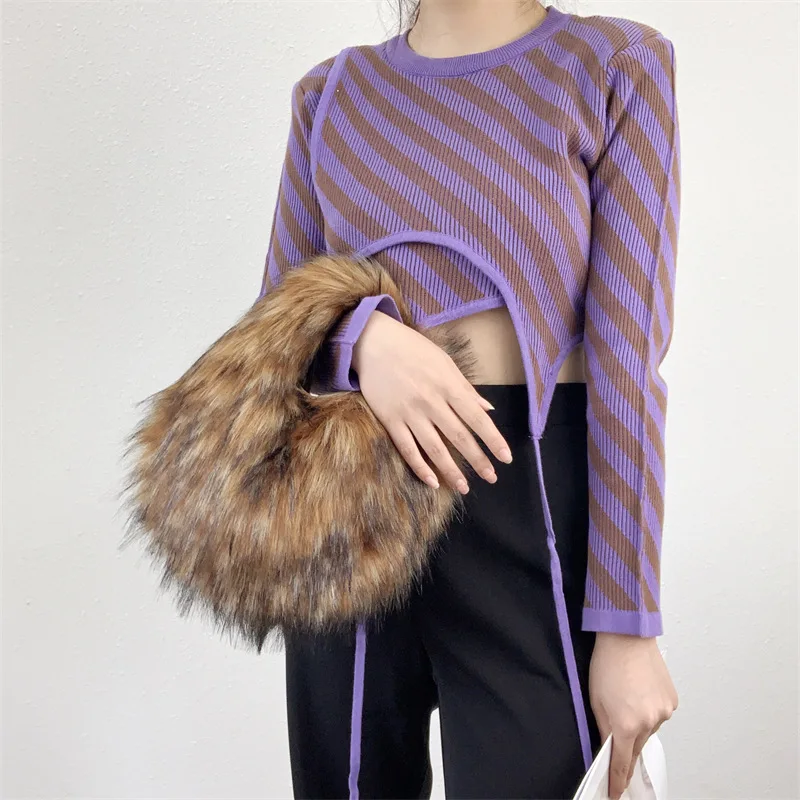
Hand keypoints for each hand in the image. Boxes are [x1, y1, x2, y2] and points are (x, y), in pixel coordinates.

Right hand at [352, 309, 512, 491]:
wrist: (372, 342)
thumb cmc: (412, 349)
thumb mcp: (444, 362)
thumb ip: (465, 388)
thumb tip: (488, 409)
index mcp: (448, 385)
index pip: (477, 418)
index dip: (493, 440)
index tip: (506, 458)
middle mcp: (431, 401)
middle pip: (459, 437)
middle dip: (477, 460)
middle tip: (491, 478)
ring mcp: (409, 412)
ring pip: (434, 448)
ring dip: (451, 471)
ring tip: (464, 487)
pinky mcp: (390, 419)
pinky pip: (407, 448)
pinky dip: (419, 467)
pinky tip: (432, 481)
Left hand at [589, 633, 677, 799]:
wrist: (627, 636)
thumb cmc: (607, 663)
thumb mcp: (595, 699)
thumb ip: (603, 728)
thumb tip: (609, 748)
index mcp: (626, 724)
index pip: (622, 763)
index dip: (618, 780)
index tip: (615, 793)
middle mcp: (649, 722)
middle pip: (637, 746)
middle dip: (627, 743)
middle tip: (618, 727)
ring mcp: (664, 712)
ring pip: (649, 729)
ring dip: (639, 723)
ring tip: (628, 698)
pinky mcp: (672, 701)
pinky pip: (659, 714)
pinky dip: (650, 710)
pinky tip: (640, 692)